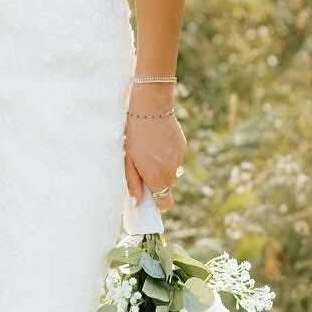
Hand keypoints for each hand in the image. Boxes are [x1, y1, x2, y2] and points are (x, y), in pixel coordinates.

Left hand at [124, 91, 184, 212]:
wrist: (151, 107)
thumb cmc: (134, 134)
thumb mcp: (127, 160)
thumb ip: (133, 183)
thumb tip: (137, 201)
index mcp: (158, 177)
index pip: (165, 203)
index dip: (158, 204)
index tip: (148, 199)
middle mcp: (172, 171)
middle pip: (166, 186)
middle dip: (155, 180)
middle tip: (140, 165)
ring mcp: (180, 158)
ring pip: (170, 170)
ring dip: (160, 165)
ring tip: (147, 148)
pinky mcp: (183, 146)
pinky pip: (174, 157)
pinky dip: (166, 154)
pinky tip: (156, 140)